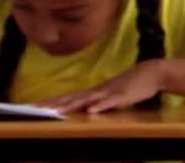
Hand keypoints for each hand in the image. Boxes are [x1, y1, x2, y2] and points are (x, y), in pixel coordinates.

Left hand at [38, 59, 165, 113]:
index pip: (67, 98)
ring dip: (71, 106)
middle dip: (52, 105)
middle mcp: (97, 91)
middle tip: (33, 110)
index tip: (32, 107)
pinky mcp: (122, 96)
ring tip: (55, 112)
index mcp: (93, 92)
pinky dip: (100, 106)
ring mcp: (108, 93)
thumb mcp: (112, 95)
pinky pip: (109, 102)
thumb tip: (86, 109)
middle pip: (71, 99)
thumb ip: (99, 101)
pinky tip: (90, 111)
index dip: (50, 102)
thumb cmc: (132, 85)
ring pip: (86, 100)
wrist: (152, 72)